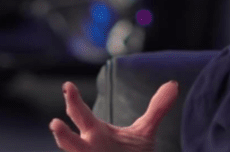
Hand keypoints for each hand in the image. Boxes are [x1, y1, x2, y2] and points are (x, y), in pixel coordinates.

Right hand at [50, 80, 178, 151]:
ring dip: (69, 150)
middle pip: (72, 143)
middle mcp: (89, 149)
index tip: (68, 85)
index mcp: (96, 133)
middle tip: (55, 123)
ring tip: (61, 139)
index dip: (74, 100)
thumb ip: (157, 108)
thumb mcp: (145, 131)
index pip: (80, 114)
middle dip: (63, 135)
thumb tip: (174, 84)